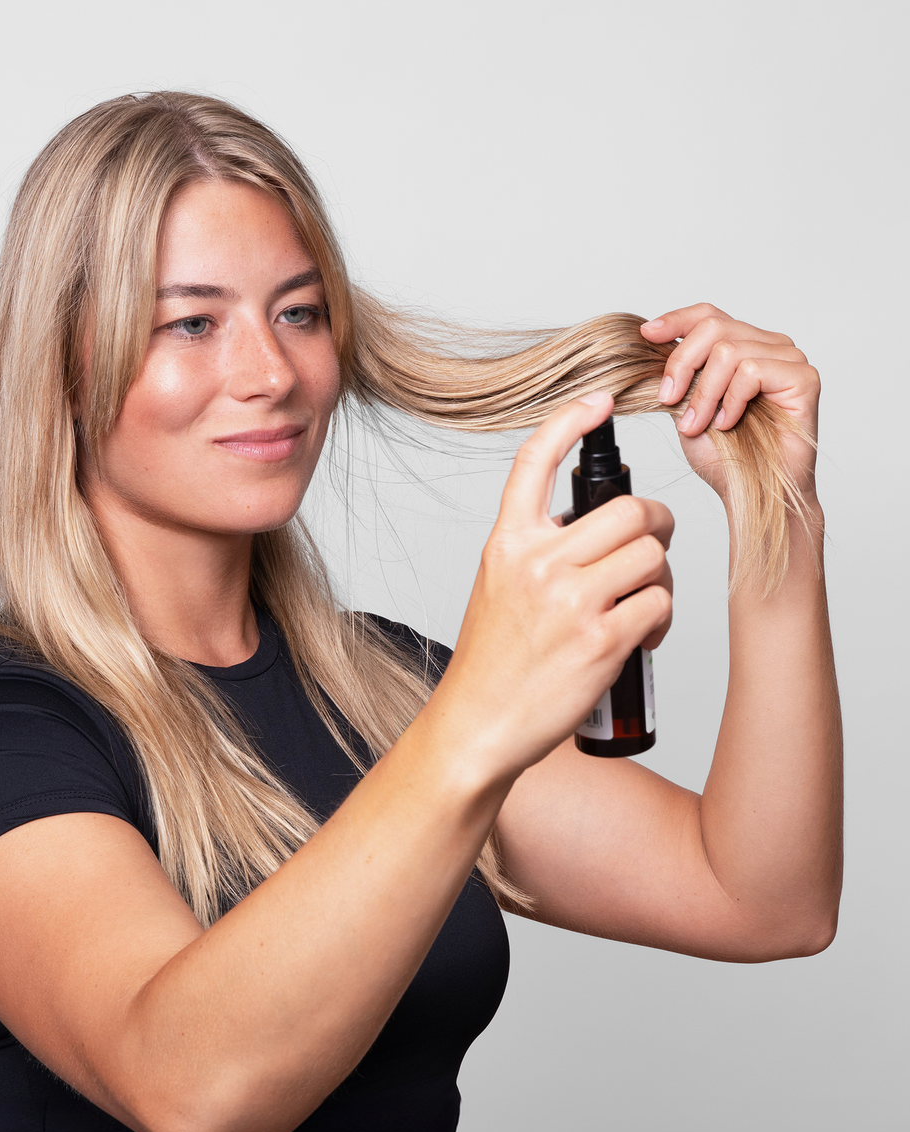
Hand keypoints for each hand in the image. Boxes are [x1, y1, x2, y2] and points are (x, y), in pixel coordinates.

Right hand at [437, 392, 673, 782]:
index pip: (535, 462)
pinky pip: (659, 604)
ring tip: (640, 605)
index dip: (571, 421)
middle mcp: (536, 563)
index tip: (600, 400)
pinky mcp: (601, 640)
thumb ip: (533, 549)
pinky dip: (660, 620)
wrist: (478, 724)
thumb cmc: (492, 662)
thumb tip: (590, 525)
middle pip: (629, 510)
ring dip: (660, 578)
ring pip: (652, 554)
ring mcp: (569, 601)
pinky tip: (640, 636)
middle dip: (656, 526)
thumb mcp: (496, 587)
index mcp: (507, 544)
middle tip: (653, 547)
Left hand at [640, 303, 819, 497]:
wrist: (754, 491)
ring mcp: (789, 359)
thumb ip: (676, 375)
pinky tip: (728, 423)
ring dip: (705, 393)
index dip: (676, 320)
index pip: (708, 315)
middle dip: (682, 364)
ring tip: (698, 425)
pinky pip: (752, 371)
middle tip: (668, 400)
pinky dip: (731, 400)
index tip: (647, 334)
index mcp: (741, 346)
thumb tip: (648, 344)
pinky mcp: (804, 377)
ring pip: (729, 351)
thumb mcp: (685, 407)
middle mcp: (768, 345)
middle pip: (714, 327)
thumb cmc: (724, 453)